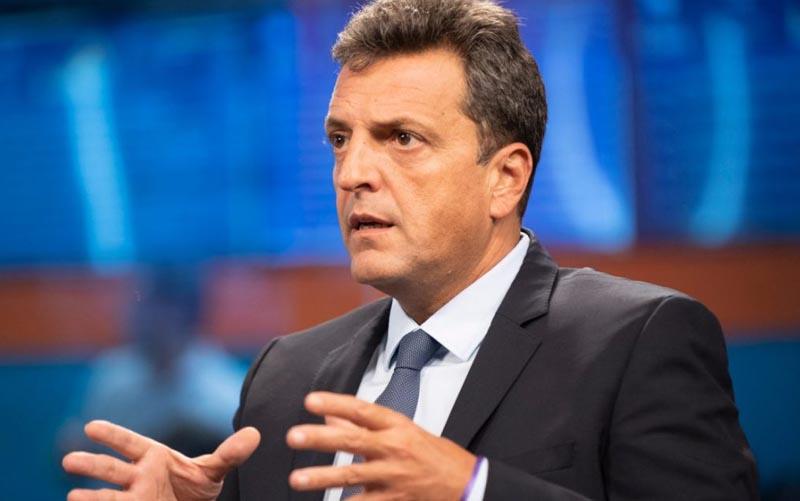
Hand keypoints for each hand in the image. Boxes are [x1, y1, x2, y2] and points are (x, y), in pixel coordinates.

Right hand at [62, 420, 259, 500]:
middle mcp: (138, 477)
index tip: (91, 427)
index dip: (112, 435)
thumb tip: (255, 434)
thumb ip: (230, 453)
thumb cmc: (197, 487)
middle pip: (111, 468)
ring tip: (72, 496)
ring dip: (89, 495)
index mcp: (154, 457)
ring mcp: (133, 497)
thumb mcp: (214, 470)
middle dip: (92, 464)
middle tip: (69, 460)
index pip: (131, 443)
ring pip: (106, 495)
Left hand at [286, 392, 476, 499]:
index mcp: (396, 426)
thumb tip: (329, 415)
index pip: (362, 410)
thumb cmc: (432, 455)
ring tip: (297, 479)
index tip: (310, 401)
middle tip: (294, 436)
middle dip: (321, 439)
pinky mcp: (395, 500)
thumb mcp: (402, 431)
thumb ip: (363, 426)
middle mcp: (394, 448)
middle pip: (353, 440)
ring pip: (352, 476)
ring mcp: (394, 476)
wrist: (466, 483)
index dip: (335, 404)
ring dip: (322, 477)